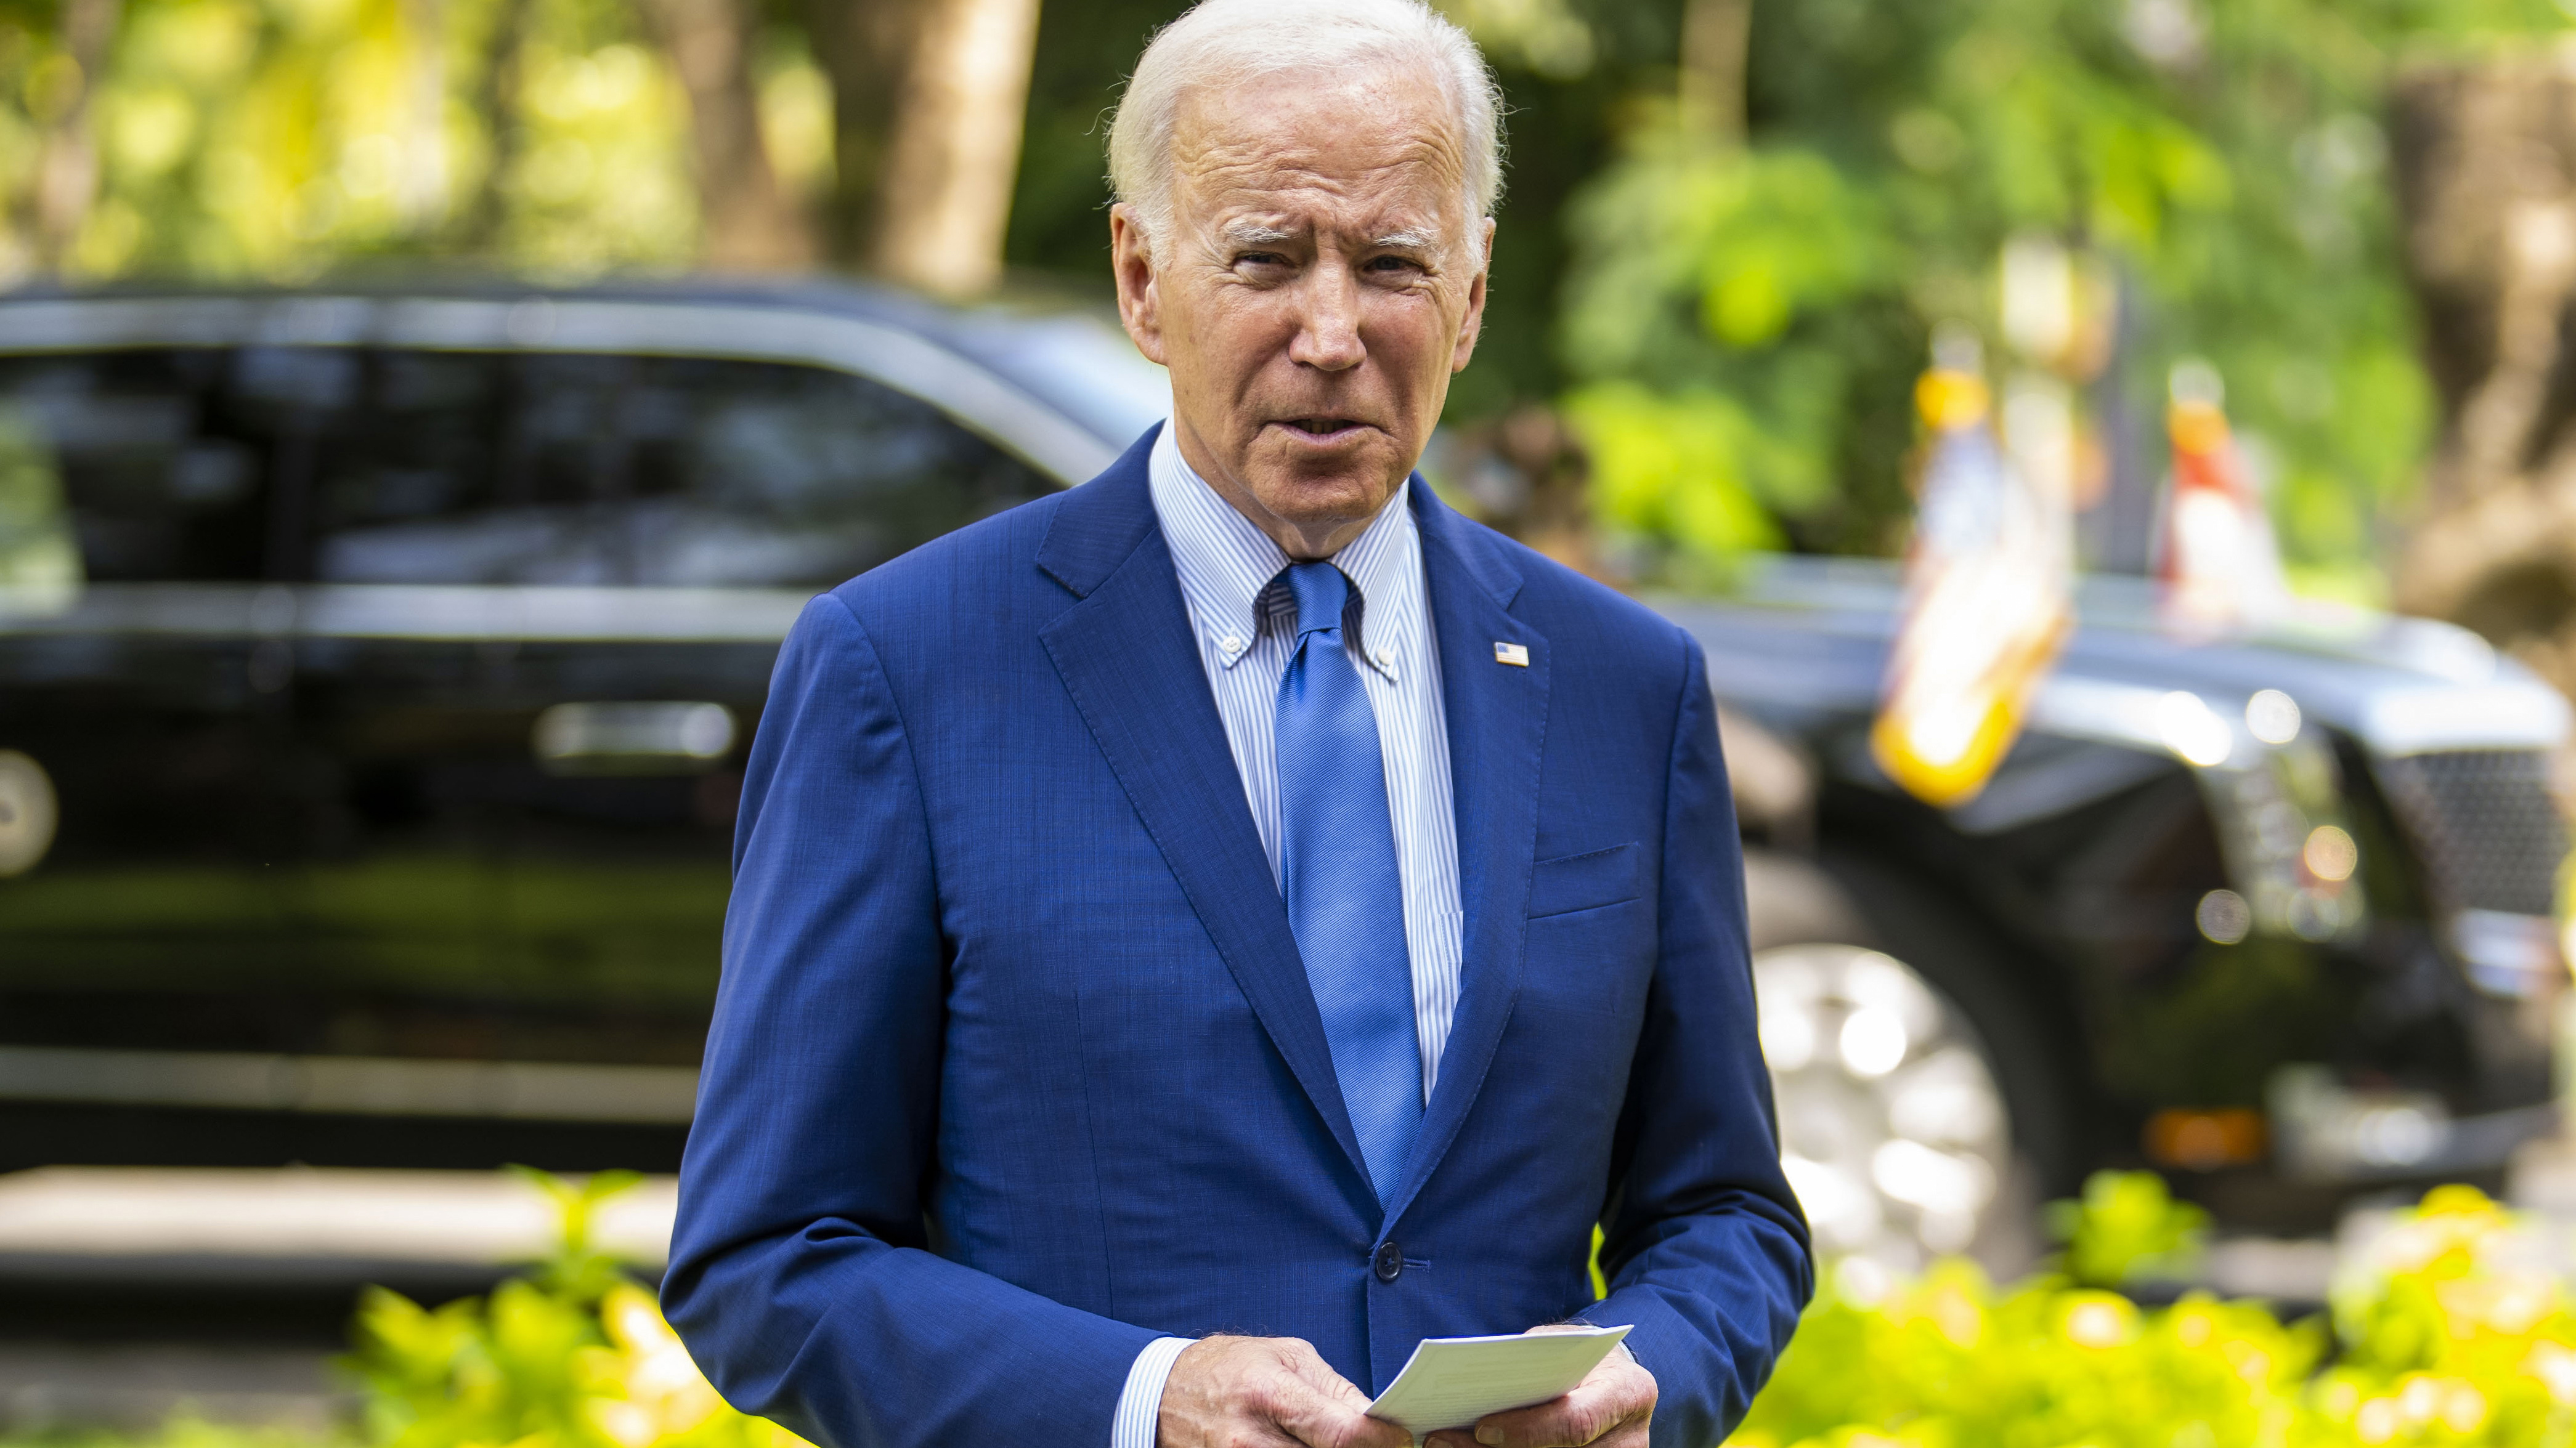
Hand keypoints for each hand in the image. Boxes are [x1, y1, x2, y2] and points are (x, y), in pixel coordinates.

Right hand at [1158, 1334, 1415, 1447]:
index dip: (1383, 1441)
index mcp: (1269, 1395)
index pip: (1344, 1434)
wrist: (1163, 1395)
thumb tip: (1378, 1420)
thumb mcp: (1285, 1357)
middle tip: (1376, 1443)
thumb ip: (1334, 1390)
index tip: (1399, 1437)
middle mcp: (1251, 1442)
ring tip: (1339, 1444)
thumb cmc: (1230, 1367)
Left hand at [1423, 1326, 1654, 1447]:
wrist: (1616, 1378)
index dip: (1527, 1431)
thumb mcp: (1563, 1345)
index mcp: (1629, 1392)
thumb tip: (1478, 1388)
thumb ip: (1530, 1365)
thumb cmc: (1582, 1356)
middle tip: (1443, 1442)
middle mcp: (1631, 1439)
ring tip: (1448, 1446)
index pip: (1576, 1422)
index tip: (1480, 1428)